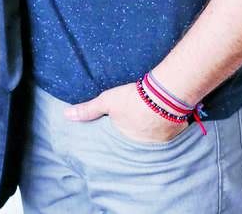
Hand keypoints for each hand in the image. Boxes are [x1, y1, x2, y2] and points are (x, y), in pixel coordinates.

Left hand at [64, 81, 187, 142]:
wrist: (164, 96)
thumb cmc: (133, 98)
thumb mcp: (107, 101)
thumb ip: (88, 110)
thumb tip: (66, 115)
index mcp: (124, 140)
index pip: (118, 146)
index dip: (119, 140)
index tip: (119, 138)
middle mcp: (142, 146)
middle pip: (137, 144)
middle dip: (136, 140)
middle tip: (136, 132)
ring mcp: (159, 142)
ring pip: (153, 141)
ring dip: (152, 136)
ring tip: (150, 128)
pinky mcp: (175, 135)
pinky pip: (168, 136)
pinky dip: (166, 131)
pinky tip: (166, 124)